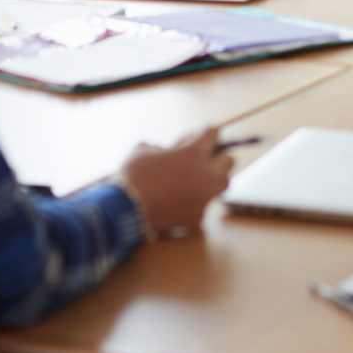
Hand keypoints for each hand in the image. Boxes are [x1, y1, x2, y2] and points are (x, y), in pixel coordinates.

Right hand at [119, 127, 233, 237]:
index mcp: (195, 153)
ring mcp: (205, 198)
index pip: (213, 134)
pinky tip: (182, 202)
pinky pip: (205, 205)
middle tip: (201, 160)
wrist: (124, 211)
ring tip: (196, 180)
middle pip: (229, 160)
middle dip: (217, 157)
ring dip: (214, 179)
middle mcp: (207, 175)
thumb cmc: (134, 175)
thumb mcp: (146, 149)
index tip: (200, 137)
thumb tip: (170, 150)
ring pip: (223, 184)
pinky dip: (197, 203)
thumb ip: (165, 147)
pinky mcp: (197, 217)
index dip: (205, 134)